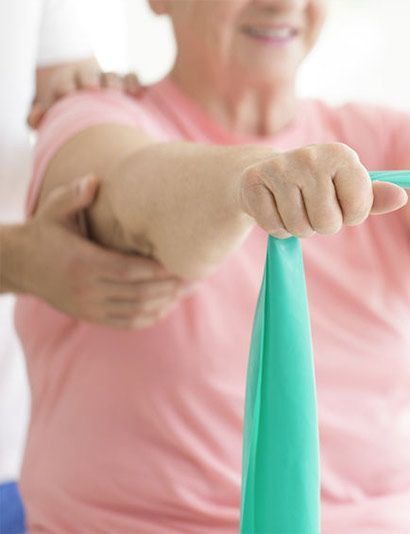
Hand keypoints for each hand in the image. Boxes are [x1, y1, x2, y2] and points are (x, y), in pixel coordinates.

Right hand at [14, 175, 183, 328]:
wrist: (19, 265)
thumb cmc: (45, 232)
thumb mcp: (54, 209)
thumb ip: (74, 195)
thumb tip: (94, 181)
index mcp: (83, 263)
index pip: (129, 271)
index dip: (158, 270)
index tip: (182, 261)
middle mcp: (86, 289)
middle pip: (139, 294)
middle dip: (170, 287)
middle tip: (196, 276)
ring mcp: (88, 307)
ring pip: (136, 311)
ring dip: (166, 302)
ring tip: (188, 289)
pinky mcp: (91, 317)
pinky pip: (127, 323)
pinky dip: (151, 316)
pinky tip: (168, 304)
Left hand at [27, 58, 141, 128]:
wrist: (83, 97)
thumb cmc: (66, 111)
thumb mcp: (49, 114)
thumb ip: (36, 119)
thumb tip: (37, 117)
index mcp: (67, 83)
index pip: (65, 82)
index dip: (66, 85)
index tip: (67, 94)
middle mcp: (88, 79)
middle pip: (89, 74)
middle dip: (90, 78)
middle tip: (90, 88)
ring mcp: (108, 81)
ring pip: (112, 74)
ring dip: (114, 81)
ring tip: (116, 93)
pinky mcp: (126, 84)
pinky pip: (132, 77)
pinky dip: (133, 81)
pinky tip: (136, 93)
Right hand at [238, 143, 407, 237]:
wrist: (268, 172)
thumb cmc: (318, 185)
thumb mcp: (349, 188)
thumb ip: (375, 196)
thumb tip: (402, 196)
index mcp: (342, 155)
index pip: (357, 210)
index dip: (349, 215)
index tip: (339, 202)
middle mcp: (311, 156)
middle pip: (327, 223)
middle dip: (322, 224)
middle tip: (313, 206)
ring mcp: (280, 167)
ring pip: (300, 228)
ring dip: (299, 226)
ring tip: (294, 205)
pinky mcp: (254, 182)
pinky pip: (274, 227)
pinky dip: (277, 226)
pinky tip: (275, 206)